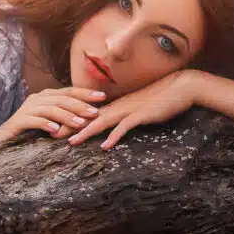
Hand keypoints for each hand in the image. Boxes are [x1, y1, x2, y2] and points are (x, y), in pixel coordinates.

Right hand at [4, 86, 106, 139]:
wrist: (2, 139)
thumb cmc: (30, 131)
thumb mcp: (50, 121)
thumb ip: (64, 116)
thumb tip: (88, 116)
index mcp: (46, 96)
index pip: (69, 91)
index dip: (86, 93)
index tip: (102, 96)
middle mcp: (37, 99)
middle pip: (62, 99)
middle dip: (80, 105)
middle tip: (95, 112)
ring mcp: (27, 109)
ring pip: (50, 109)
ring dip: (67, 116)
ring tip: (80, 123)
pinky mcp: (19, 121)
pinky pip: (34, 120)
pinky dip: (46, 124)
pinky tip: (55, 130)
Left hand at [68, 70, 200, 149]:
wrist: (181, 87)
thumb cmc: (162, 98)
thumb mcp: (140, 107)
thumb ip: (127, 115)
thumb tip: (117, 123)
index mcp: (117, 105)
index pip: (90, 113)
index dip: (72, 120)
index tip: (56, 127)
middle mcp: (119, 106)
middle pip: (90, 117)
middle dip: (70, 126)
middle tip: (51, 135)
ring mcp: (129, 110)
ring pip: (102, 121)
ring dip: (86, 131)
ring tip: (71, 142)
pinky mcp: (141, 115)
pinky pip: (125, 127)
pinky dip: (114, 136)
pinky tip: (105, 146)